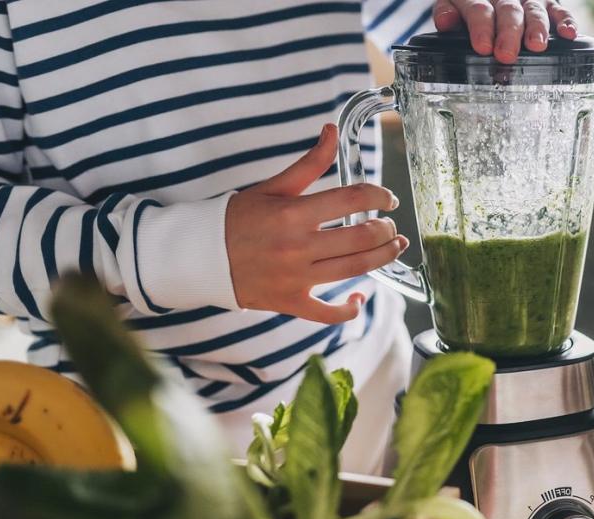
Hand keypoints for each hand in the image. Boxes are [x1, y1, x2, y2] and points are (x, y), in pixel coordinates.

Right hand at [226, 124, 408, 323]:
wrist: (199, 256)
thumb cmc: (239, 219)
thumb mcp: (273, 187)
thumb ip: (309, 162)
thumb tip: (331, 130)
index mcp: (293, 213)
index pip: (352, 198)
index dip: (379, 196)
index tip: (388, 199)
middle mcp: (298, 246)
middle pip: (361, 237)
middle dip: (386, 230)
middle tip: (391, 226)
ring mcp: (296, 277)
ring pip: (355, 269)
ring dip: (383, 258)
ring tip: (394, 248)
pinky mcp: (291, 302)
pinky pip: (328, 313)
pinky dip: (349, 308)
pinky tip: (360, 297)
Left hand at [433, 0, 577, 63]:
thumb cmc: (473, 5)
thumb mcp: (454, 4)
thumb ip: (448, 11)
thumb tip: (444, 21)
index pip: (479, 9)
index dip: (481, 27)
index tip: (482, 47)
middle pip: (509, 11)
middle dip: (508, 33)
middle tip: (506, 54)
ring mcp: (529, 0)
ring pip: (535, 11)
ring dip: (537, 28)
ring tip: (536, 45)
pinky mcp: (549, 4)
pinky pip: (560, 11)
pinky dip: (566, 21)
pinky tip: (569, 34)